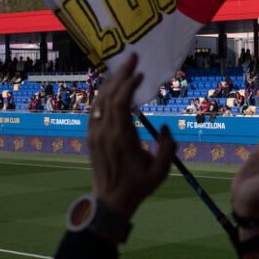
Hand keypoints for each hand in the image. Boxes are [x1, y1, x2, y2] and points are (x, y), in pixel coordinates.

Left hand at [88, 54, 175, 220]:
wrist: (111, 201)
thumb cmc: (138, 186)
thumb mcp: (161, 170)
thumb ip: (167, 147)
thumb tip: (165, 127)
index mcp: (121, 138)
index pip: (121, 103)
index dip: (129, 84)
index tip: (140, 73)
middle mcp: (104, 132)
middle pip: (109, 95)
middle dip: (121, 74)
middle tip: (132, 57)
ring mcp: (95, 133)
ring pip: (99, 100)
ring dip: (111, 82)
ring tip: (123, 69)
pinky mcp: (91, 137)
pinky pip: (95, 109)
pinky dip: (103, 95)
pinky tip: (111, 88)